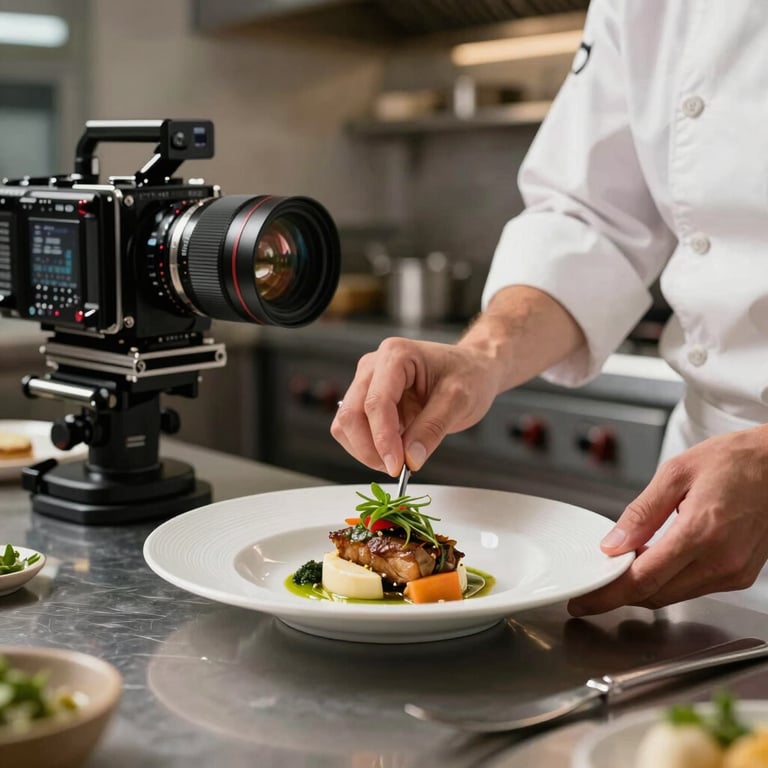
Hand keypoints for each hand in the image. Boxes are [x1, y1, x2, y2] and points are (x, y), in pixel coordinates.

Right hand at [331, 286, 585, 476]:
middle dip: (370, 449)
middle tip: (400, 470)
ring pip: (345, 424)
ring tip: (403, 459)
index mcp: (394, 356)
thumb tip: (410, 461)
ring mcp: (367, 381)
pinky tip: (400, 449)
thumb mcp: (462, 402)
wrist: (479, 366)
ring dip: (368, 450)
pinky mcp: (369, 398)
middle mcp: (373, 364)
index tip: (400, 468)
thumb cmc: (474, 375)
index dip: (384, 440)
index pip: (375, 402)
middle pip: (348, 415)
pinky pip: (357, 429)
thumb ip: (433, 429)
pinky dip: (372, 447)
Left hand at [568, 425, 767, 614]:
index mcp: (701, 533)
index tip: (583, 601)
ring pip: (673, 595)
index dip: (608, 594)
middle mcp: (721, 561)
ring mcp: (733, 572)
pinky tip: (654, 561)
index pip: (643, 579)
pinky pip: (693, 588)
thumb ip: (641, 513)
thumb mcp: (676, 473)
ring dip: (644, 587)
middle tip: (595, 583)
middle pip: (656, 595)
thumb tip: (612, 545)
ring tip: (622, 566)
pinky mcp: (740, 575)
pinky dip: (668, 580)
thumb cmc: (735, 461)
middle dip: (620, 593)